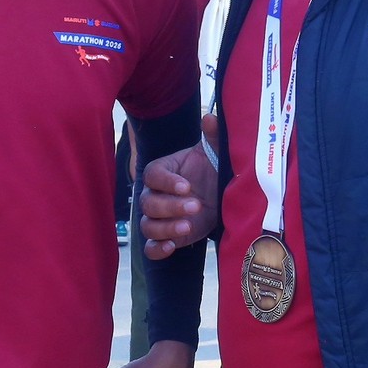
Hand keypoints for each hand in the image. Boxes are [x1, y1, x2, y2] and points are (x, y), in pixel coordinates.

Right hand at [138, 114, 220, 257]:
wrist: (218, 192)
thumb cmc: (212, 168)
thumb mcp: (215, 151)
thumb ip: (212, 135)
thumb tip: (210, 118)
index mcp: (162, 171)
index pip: (153, 174)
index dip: (167, 182)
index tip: (188, 186)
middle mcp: (154, 194)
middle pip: (148, 202)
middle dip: (171, 206)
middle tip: (196, 205)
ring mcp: (159, 217)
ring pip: (148, 225)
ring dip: (166, 228)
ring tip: (189, 226)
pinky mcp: (166, 236)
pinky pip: (150, 247)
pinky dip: (157, 249)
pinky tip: (172, 247)